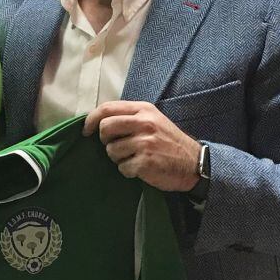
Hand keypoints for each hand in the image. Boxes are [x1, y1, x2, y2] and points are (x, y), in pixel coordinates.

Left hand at [83, 101, 200, 191]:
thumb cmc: (168, 142)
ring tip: (134, 158)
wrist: (194, 163)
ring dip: (118, 158)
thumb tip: (98, 122)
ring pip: (111, 151)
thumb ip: (129, 118)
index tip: (86, 131)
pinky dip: (128, 171)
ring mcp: (145, 142)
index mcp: (143, 110)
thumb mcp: (153, 120)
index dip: (91, 119)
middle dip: (105, 141)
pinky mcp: (145, 162)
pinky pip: (122, 168)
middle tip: (116, 146)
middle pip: (105, 128)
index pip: (107, 108)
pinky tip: (141, 168)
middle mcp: (144, 123)